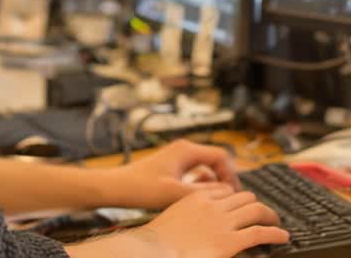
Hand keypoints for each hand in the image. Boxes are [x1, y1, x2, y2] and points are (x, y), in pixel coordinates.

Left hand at [102, 139, 241, 209]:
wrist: (116, 187)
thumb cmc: (141, 188)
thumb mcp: (175, 193)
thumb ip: (204, 193)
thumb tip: (228, 191)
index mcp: (187, 150)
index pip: (221, 156)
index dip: (232, 175)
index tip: (234, 194)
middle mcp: (184, 149)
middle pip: (216, 160)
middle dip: (224, 179)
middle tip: (229, 199)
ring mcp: (177, 157)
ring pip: (205, 168)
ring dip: (212, 183)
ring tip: (214, 201)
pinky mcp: (171, 166)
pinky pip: (194, 173)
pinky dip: (200, 184)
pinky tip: (196, 199)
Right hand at [141, 184, 288, 257]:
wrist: (153, 252)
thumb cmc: (157, 243)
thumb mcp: (173, 220)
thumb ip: (187, 215)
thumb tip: (195, 222)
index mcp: (196, 199)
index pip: (225, 190)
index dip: (236, 197)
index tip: (241, 204)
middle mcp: (213, 206)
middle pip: (244, 197)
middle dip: (255, 204)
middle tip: (262, 213)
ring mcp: (223, 222)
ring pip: (256, 210)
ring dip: (269, 215)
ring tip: (275, 222)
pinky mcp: (231, 241)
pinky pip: (261, 232)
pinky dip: (275, 233)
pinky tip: (282, 237)